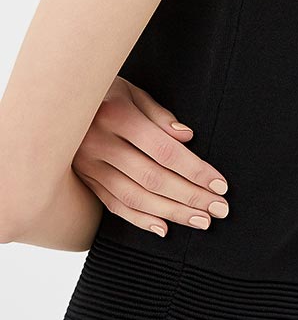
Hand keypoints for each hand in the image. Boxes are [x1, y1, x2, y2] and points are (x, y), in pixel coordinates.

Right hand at [71, 75, 229, 236]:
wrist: (56, 102)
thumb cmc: (103, 92)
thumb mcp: (131, 92)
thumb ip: (159, 116)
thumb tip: (187, 137)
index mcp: (116, 116)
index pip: (164, 150)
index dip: (195, 170)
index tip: (220, 184)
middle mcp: (99, 144)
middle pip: (153, 178)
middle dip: (190, 197)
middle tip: (219, 209)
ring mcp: (88, 166)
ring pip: (135, 197)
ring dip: (171, 213)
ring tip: (201, 221)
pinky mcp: (84, 181)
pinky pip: (113, 205)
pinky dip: (140, 219)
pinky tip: (163, 228)